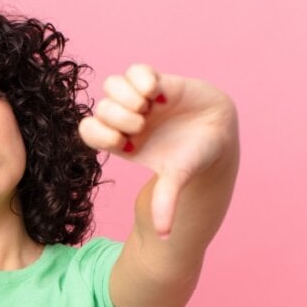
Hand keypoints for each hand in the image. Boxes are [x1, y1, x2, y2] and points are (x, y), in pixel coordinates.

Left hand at [79, 65, 236, 236]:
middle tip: (141, 124)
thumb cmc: (193, 159)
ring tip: (149, 105)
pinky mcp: (157, 81)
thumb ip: (166, 201)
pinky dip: (142, 78)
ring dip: (126, 95)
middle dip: (117, 115)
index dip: (98, 133)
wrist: (218, 135)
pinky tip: (158, 92)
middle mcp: (127, 119)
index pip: (88, 131)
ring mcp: (140, 99)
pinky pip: (136, 70)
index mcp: (122, 142)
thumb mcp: (177, 178)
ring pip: (111, 85)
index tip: (123, 141)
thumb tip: (164, 235)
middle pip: (100, 107)